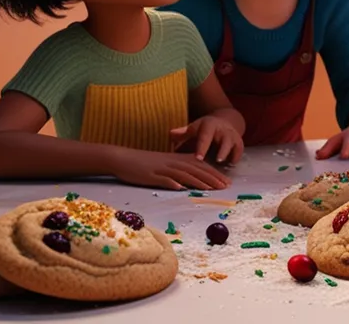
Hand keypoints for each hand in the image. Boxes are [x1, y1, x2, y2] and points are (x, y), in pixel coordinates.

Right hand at [109, 149, 229, 190]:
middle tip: (225, 186)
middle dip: (212, 178)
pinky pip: (163, 179)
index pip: (200, 165)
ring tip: (210, 189)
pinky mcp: (150, 175)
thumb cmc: (143, 163)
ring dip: (198, 181)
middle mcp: (172, 162)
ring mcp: (161, 168)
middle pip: (196, 169)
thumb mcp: (164, 164)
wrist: (122, 158)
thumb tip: (190, 182)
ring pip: (183, 174)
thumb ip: (178, 170)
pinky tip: (182, 188)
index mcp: (177, 159)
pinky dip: (173, 183)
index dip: (214, 173)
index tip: (226, 181)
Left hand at [170, 115, 243, 164]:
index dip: (202, 147)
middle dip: (221, 150)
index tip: (198, 158)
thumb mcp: (193, 128)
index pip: (205, 137)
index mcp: (209, 126)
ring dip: (230, 155)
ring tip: (227, 165)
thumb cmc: (203, 130)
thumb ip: (182, 133)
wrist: (223, 122)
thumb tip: (171, 134)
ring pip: (234, 145)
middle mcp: (223, 130)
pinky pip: (239, 151)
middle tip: (217, 161)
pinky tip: (231, 166)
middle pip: (224, 140)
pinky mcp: (239, 143)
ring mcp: (233, 136)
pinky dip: (235, 158)